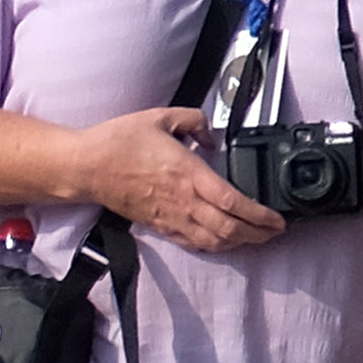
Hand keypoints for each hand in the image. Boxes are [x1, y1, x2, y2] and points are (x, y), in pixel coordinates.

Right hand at [77, 108, 282, 256]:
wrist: (85, 166)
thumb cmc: (117, 142)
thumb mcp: (160, 116)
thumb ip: (194, 121)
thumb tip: (210, 136)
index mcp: (187, 173)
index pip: (232, 202)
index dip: (259, 215)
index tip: (277, 219)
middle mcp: (183, 200)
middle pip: (229, 228)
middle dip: (257, 234)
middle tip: (275, 232)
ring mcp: (170, 216)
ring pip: (213, 241)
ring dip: (239, 243)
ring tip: (255, 239)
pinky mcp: (158, 224)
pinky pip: (192, 242)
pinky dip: (213, 246)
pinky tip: (222, 242)